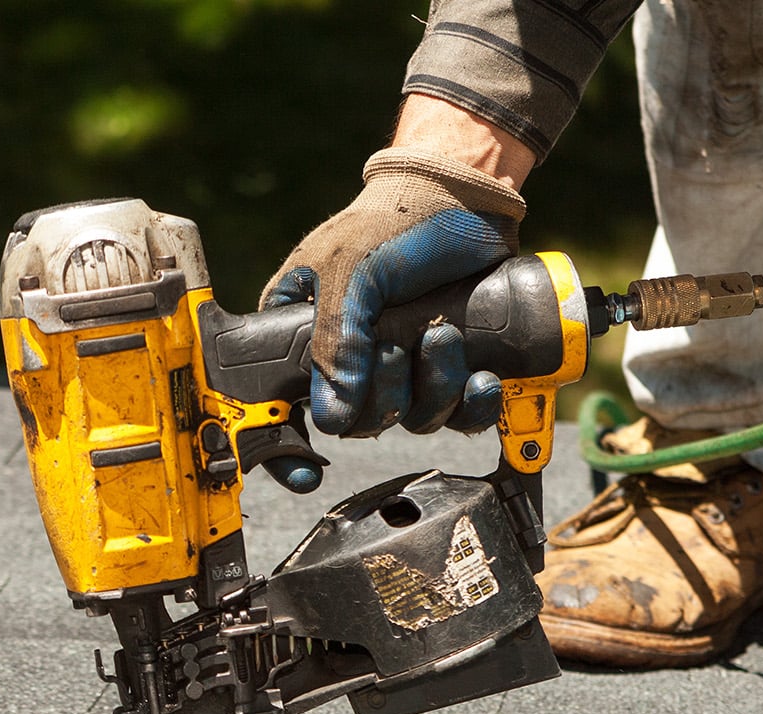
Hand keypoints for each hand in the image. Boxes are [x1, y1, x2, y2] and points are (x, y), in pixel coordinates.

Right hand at [262, 145, 527, 436]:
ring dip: (434, 389)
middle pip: (357, 422)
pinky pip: (456, 415)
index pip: (280, 404)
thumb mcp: (351, 271)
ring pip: (410, 420)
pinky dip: (472, 405)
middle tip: (397, 349)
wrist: (468, 194)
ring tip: (445, 338)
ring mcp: (401, 365)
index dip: (285, 446)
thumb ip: (335, 339)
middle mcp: (349, 358)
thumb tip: (331, 415)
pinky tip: (482, 379)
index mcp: (302, 334)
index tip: (302, 470)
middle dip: (386, 397)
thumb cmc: (396, 219)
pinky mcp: (448, 366)